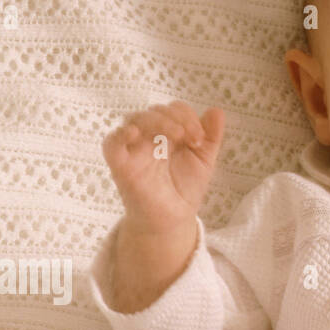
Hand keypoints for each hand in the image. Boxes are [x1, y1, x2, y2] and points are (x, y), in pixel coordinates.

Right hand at [102, 100, 224, 232]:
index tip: (200, 137)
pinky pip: (111, 143)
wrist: (174, 218)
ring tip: (178, 135)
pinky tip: (135, 133)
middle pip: (155, 111)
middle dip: (178, 118)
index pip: (173, 110)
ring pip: (136, 120)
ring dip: (159, 121)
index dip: (188, 116)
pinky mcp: (120, 164)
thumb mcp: (203, 161)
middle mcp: (148, 137)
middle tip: (193, 137)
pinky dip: (120, 134)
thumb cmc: (185, 189)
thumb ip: (210, 137)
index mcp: (167, 133)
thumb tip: (217, 110)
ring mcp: (133, 149)